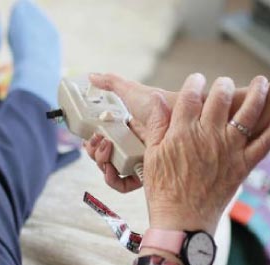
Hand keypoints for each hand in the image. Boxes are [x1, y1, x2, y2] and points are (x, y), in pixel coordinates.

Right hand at [83, 73, 176, 191]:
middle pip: (103, 156)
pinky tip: (112, 168)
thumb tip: (93, 76)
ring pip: (110, 170)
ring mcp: (137, 161)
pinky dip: (113, 179)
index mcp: (125, 130)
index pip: (101, 140)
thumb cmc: (162, 104)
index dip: (91, 141)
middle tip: (97, 142)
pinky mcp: (145, 174)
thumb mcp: (133, 92)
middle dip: (94, 151)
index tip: (88, 137)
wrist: (181, 119)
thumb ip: (112, 83)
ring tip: (106, 148)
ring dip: (101, 162)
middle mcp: (130, 146)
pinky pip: (123, 184)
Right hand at [143, 74, 269, 233]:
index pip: (190, 95)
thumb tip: (157, 99)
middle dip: (222, 85)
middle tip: (223, 84)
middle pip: (220, 97)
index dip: (194, 82)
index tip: (196, 80)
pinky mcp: (244, 165)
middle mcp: (208, 135)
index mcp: (182, 131)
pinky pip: (266, 142)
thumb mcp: (152, 155)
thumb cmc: (163, 191)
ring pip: (247, 113)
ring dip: (257, 93)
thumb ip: (157, 124)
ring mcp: (229, 149)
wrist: (182, 222)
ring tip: (261, 82)